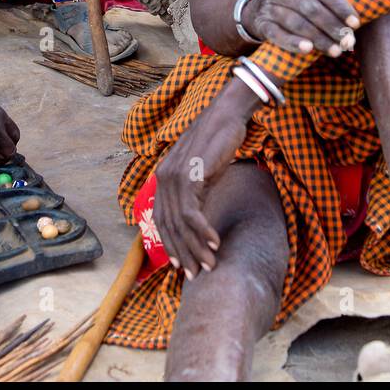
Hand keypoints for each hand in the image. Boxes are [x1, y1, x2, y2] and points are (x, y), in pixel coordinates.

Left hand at [153, 85, 251, 278]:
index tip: (183, 266)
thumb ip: (196, 193)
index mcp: (163, 177)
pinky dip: (203, 232)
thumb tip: (198, 219)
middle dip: (183, 254)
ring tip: (210, 265)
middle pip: (169, 227)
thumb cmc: (219, 141)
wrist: (228, 115)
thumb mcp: (203, 171)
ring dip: (196, 248)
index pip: (161, 220)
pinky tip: (215, 243)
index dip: (171, 246)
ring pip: (180, 224)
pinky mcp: (189, 176)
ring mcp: (174, 177)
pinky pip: (192, 213)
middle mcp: (163, 178)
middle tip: (197, 274)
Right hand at [245, 0, 359, 55]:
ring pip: (296, 23)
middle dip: (332, 26)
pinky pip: (277, 35)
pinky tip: (308, 50)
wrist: (258, 9)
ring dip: (318, 38)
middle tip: (348, 41)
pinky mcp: (262, 25)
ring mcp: (268, 7)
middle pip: (310, 8)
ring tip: (336, 51)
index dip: (339, 6)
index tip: (355, 23)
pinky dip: (292, 42)